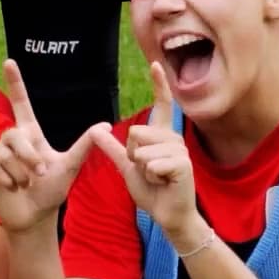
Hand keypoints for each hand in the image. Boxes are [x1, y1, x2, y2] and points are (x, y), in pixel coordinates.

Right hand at [0, 59, 99, 232]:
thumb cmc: (51, 191)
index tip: (10, 61)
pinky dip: (6, 180)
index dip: (15, 82)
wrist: (35, 217)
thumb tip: (105, 124)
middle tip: (38, 175)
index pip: (20, 103)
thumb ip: (83, 146)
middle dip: (29, 156)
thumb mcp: (69, 167)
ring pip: (4, 152)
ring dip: (19, 173)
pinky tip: (11, 188)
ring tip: (24, 184)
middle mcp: (11, 140)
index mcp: (30, 134)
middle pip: (15, 134)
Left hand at [90, 61, 200, 246]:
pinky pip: (151, 163)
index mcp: (161, 136)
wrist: (167, 214)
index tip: (155, 64)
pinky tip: (164, 183)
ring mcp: (180, 150)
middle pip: (135, 132)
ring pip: (141, 150)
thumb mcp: (127, 167)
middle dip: (133, 155)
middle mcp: (172, 138)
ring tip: (157, 177)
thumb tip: (95, 131)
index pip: (161, 105)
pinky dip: (151, 177)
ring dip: (142, 169)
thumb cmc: (151, 190)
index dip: (159, 84)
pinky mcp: (183, 164)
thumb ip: (113, 148)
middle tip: (148, 170)